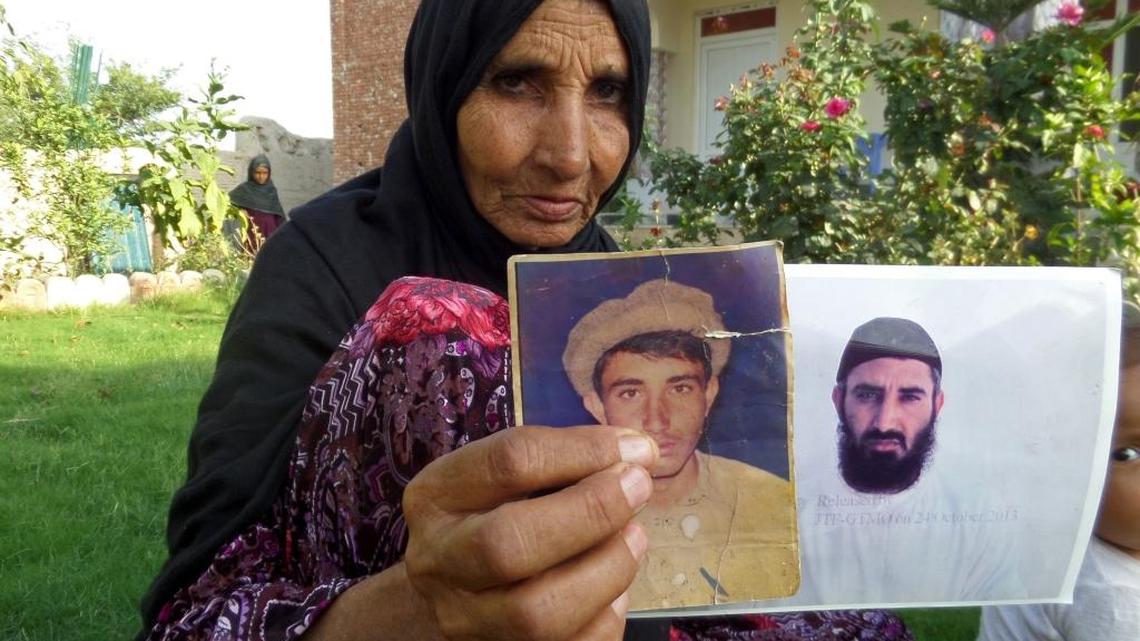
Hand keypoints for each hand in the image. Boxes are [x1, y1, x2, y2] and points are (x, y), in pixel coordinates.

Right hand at [403, 425, 657, 640]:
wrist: (452, 591)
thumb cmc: (489, 518)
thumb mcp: (501, 479)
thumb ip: (560, 462)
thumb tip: (636, 453)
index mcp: (437, 496)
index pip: (507, 463)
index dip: (581, 451)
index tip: (634, 448)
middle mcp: (438, 560)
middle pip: (509, 543)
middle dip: (590, 512)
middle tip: (637, 488)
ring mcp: (463, 619)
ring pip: (538, 613)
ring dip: (606, 569)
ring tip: (634, 538)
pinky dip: (606, 616)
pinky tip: (615, 588)